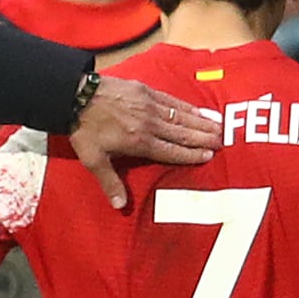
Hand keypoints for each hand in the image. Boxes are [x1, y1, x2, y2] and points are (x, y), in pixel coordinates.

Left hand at [69, 76, 221, 208]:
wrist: (75, 95)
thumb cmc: (84, 129)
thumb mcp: (93, 160)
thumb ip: (110, 182)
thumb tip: (120, 206)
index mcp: (139, 142)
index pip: (171, 152)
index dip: (190, 155)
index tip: (208, 157)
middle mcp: (149, 124)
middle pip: (182, 134)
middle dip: (204, 139)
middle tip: (223, 143)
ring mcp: (149, 105)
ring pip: (181, 117)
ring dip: (201, 123)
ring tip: (220, 127)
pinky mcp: (145, 91)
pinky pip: (172, 100)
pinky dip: (187, 107)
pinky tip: (198, 110)